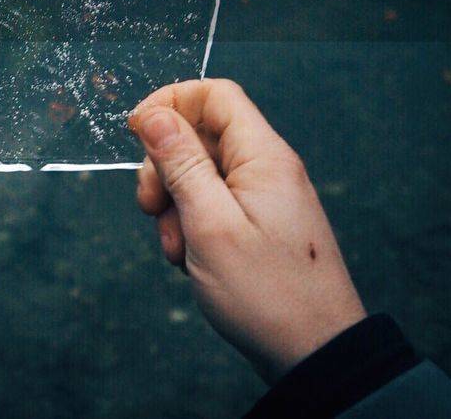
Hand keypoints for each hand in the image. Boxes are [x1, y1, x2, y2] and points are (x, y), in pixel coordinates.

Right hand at [130, 79, 365, 382]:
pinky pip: (214, 205)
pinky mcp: (259, 224)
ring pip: (200, 174)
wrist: (315, 355)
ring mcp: (265, 197)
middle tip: (152, 208)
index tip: (136, 133)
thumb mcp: (209, 225)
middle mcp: (267, 169)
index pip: (215, 95)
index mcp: (263, 157)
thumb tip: (155, 115)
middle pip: (200, 135)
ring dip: (175, 205)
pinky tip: (191, 258)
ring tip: (179, 248)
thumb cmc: (268, 294)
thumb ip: (181, 164)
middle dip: (164, 167)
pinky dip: (192, 225)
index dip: (170, 102)